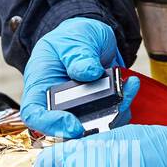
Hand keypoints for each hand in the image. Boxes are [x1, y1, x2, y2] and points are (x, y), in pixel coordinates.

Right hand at [19, 17, 138, 137]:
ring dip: (114, 114)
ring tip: (127, 89)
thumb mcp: (73, 40)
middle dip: (93, 124)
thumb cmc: (71, 38)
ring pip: (93, 126)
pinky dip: (124, 106)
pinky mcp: (97, 110)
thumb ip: (78, 55)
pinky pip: (110, 117)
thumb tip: (88, 72)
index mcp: (40, 87)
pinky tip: (131, 86)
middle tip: (114, 108)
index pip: (35, 114)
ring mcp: (77, 110)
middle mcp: (56, 105)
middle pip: (67, 129)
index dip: (51, 124)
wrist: (88, 39)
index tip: (75, 126)